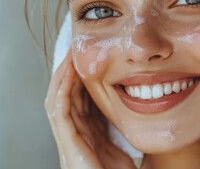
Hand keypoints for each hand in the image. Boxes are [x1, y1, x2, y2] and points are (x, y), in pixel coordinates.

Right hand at [45, 50, 135, 168]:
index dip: (80, 79)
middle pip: (65, 97)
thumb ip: (123, 133)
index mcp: (88, 135)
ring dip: (62, 77)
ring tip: (69, 56)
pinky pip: (59, 113)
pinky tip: (69, 75)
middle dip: (68, 72)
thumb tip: (143, 110)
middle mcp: (75, 135)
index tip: (86, 58)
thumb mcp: (125, 150)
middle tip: (74, 49)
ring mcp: (69, 141)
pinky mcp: (68, 145)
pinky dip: (62, 92)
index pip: (79, 101)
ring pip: (57, 101)